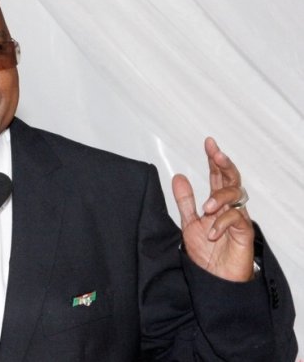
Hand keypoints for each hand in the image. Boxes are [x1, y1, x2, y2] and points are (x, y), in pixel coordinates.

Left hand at [172, 137, 254, 281]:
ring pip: (236, 195)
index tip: (208, 143)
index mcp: (217, 203)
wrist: (214, 280)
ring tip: (207, 208)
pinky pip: (237, 219)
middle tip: (216, 153)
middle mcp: (229, 208)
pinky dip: (222, 223)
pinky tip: (212, 232)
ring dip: (220, 197)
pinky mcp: (245, 234)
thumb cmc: (207, 253)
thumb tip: (178, 176)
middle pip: (232, 179)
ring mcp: (239, 219)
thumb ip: (185, 201)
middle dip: (224, 164)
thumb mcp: (189, 223)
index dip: (214, 160)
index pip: (218, 176)